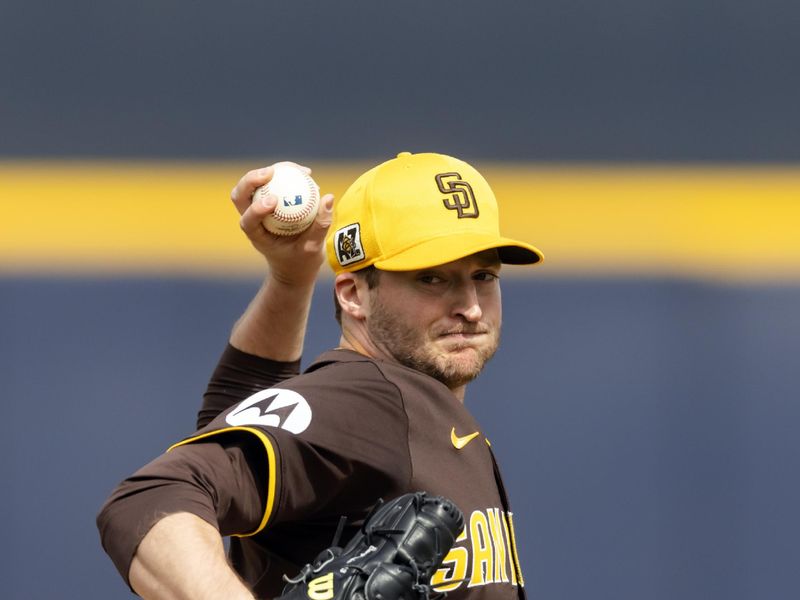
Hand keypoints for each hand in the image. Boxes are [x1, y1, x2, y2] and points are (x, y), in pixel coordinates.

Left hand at [231, 162, 334, 286]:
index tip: (274, 201)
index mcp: (257, 236)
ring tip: (297, 169)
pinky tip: (306, 173)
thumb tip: (328, 197)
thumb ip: (321, 225)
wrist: (295, 265)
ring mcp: (257, 209)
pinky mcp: (268, 201)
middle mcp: (252, 220)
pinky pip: (272, 183)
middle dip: (251, 180)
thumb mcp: (313, 249)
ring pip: (253, 185)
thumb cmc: (301, 262)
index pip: (248, 221)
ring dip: (270, 172)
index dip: (256, 208)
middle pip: (240, 195)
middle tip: (273, 172)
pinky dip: (285, 174)